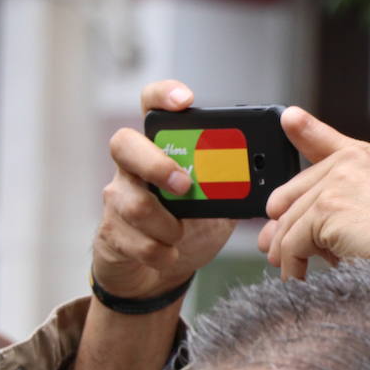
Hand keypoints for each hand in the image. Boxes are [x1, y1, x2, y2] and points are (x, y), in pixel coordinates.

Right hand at [93, 81, 235, 297]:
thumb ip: (229, 185)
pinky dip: (159, 253)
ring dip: (167, 225)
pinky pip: (133, 240)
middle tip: (184, 186)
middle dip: (157, 164)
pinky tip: (170, 255)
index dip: (163, 95)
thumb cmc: (188, 228)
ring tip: (181, 235)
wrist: (158, 273)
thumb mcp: (216, 204)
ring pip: (132, 202)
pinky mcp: (110, 231)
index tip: (185, 100)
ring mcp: (117, 197)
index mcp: (160, 147)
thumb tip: (259, 173)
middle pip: (124, 143)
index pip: (151, 105)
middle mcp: (132, 165)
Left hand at [258, 107, 369, 278]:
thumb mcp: (366, 217)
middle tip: (274, 250)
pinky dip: (291, 266)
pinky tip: (298, 277)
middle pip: (292, 195)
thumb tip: (268, 236)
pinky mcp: (326, 208)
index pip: (323, 140)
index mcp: (362, 160)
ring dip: (285, 253)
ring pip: (287, 222)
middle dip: (282, 227)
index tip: (288, 118)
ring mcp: (336, 182)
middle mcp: (348, 163)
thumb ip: (321, 215)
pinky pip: (291, 242)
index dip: (303, 129)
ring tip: (291, 271)